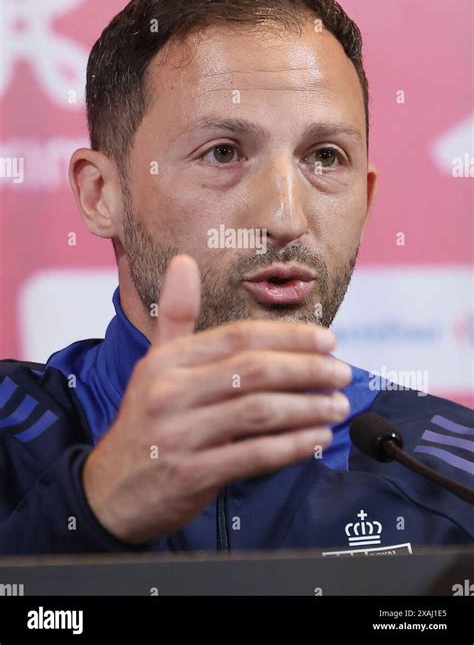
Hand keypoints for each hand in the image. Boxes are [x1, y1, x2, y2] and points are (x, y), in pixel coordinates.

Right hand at [82, 254, 351, 543]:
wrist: (111, 490)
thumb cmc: (145, 420)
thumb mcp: (154, 365)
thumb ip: (175, 316)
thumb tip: (183, 261)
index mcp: (167, 361)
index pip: (238, 337)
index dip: (289, 336)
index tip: (327, 340)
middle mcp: (170, 393)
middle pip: (253, 371)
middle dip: (307, 369)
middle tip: (342, 373)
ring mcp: (179, 435)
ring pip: (258, 412)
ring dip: (308, 408)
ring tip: (339, 405)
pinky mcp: (191, 474)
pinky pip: (253, 456)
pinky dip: (292, 447)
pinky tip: (317, 439)